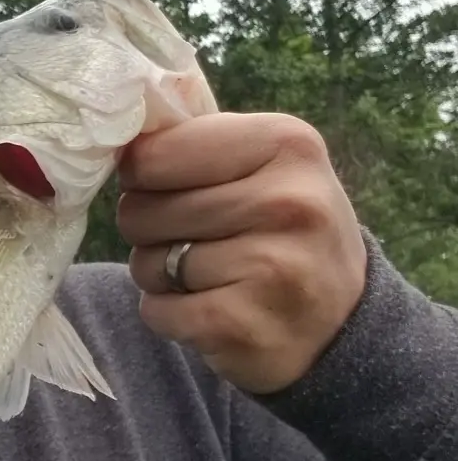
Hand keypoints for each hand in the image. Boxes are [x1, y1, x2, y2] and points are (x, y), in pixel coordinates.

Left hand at [116, 112, 368, 394]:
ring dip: (158, 274)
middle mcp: (287, 201)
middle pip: (139, 211)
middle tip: (195, 238)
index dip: (141, 176)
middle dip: (149, 229)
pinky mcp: (247, 325)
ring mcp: (272, 267)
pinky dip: (168, 314)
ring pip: (145, 264)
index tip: (169, 187)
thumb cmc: (279, 226)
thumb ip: (192, 139)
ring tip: (209, 274)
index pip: (151, 155)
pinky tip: (210, 309)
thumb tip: (115, 134)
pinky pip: (157, 311)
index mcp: (285, 143)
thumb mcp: (262, 161)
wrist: (344, 324)